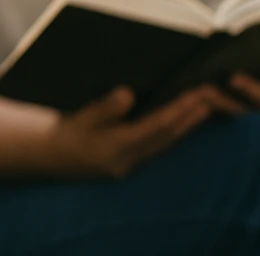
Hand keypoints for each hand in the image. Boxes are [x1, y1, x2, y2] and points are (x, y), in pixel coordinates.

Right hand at [44, 85, 235, 179]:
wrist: (48, 158)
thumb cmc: (63, 132)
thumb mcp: (79, 117)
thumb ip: (104, 108)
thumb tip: (128, 94)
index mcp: (117, 147)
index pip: (157, 127)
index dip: (180, 111)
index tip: (197, 95)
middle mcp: (128, 160)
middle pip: (167, 139)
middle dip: (190, 119)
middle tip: (212, 99)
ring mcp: (129, 165)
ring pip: (165, 146)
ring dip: (186, 128)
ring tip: (204, 110)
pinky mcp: (128, 164)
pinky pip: (157, 149)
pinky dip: (172, 135)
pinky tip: (181, 125)